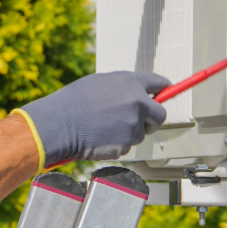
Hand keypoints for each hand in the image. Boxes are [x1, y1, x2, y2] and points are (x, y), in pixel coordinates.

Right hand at [16, 71, 170, 167]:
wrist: (58, 124)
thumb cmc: (73, 103)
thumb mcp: (100, 84)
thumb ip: (123, 88)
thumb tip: (138, 95)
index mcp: (130, 82)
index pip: (159, 82)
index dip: (165, 88)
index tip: (168, 91)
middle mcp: (136, 102)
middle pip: (160, 114)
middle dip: (153, 119)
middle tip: (141, 122)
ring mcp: (132, 124)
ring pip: (140, 133)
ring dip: (128, 133)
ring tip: (104, 128)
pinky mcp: (126, 143)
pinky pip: (127, 145)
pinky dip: (117, 144)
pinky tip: (100, 137)